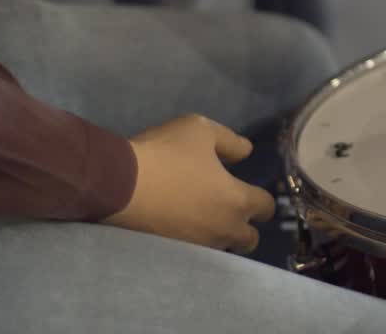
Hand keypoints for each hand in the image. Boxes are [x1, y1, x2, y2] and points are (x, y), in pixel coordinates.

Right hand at [102, 115, 276, 251]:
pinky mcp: (174, 253)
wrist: (119, 184)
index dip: (263, 200)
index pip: (266, 207)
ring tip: (204, 220)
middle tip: (231, 212)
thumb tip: (246, 152)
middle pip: (249, 239)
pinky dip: (195, 243)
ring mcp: (198, 245)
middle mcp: (223, 229)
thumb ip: (230, 142)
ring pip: (221, 248)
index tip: (253, 193)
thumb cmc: (167, 154)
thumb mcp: (202, 131)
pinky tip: (183, 228)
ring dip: (219, 236)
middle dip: (246, 228)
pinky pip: (195, 252)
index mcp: (237, 200)